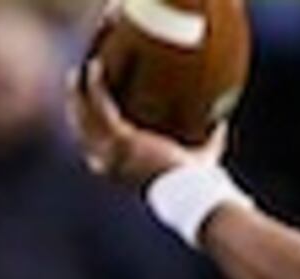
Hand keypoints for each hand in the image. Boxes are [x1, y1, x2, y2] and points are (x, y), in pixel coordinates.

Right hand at [70, 53, 225, 189]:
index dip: (87, 132)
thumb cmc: (196, 180)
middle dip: (76, 109)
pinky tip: (96, 68)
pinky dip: (96, 86)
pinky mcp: (120, 138)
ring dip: (77, 93)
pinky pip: (101, 106)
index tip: (87, 113)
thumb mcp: (200, 158)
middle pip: (83, 133)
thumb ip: (208, 142)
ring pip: (85, 118)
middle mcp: (109, 163)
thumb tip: (222, 122)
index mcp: (119, 170)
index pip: (94, 150)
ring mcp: (112, 151)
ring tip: (78, 72)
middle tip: (76, 88)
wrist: (189, 189)